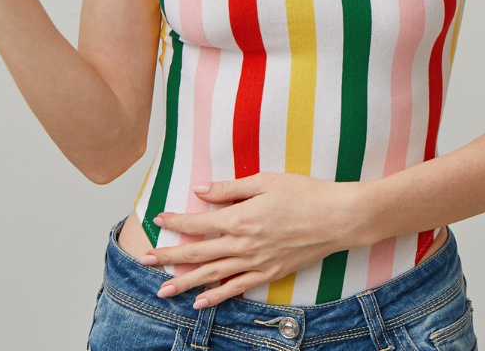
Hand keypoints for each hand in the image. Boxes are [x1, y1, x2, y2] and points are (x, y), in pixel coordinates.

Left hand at [142, 172, 370, 307]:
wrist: (338, 218)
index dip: (175, 221)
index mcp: (240, 217)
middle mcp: (244, 244)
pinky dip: (216, 297)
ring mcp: (256, 262)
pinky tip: (199, 303)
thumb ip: (229, 188)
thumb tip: (199, 190)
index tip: (159, 219)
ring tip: (162, 291)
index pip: (198, 223)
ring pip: (212, 276)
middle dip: (168, 257)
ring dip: (184, 284)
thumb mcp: (265, 181)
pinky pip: (236, 288)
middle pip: (198, 253)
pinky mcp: (269, 274)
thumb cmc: (305, 194)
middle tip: (145, 260)